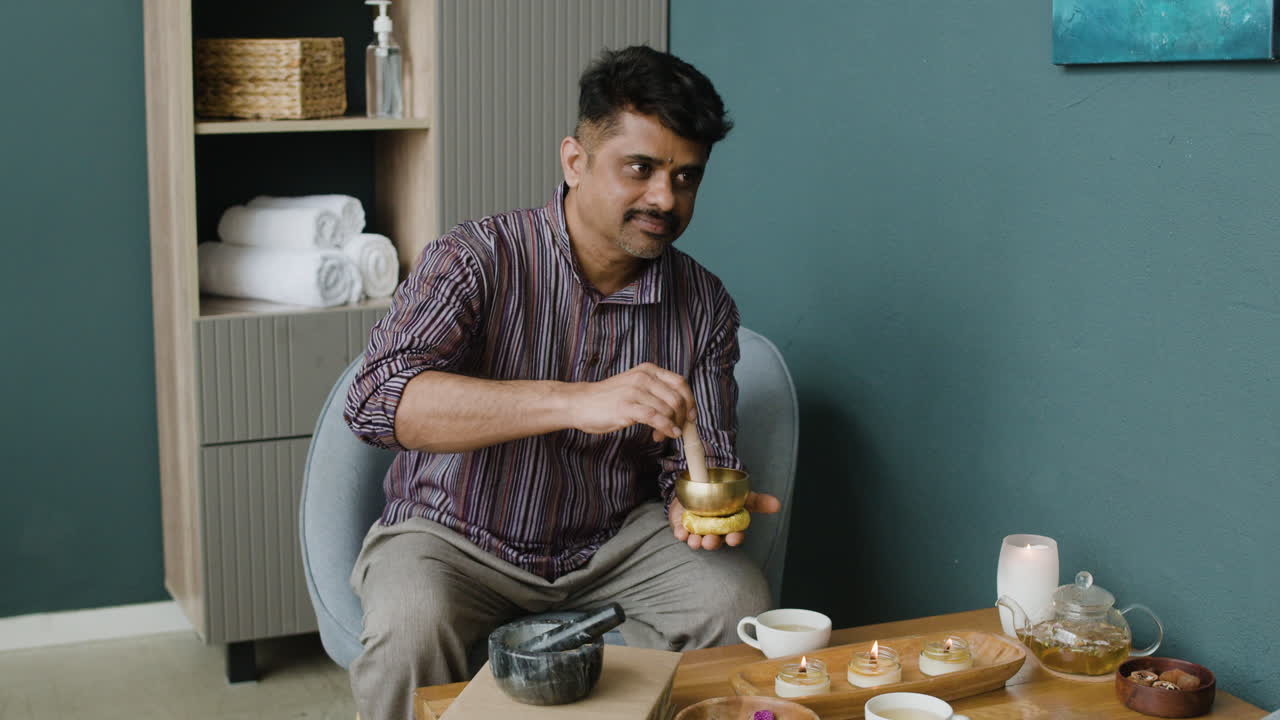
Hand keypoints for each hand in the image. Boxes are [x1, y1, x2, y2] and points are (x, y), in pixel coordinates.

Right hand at [569, 362, 695, 441]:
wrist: (580, 403)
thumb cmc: (607, 399)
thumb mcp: (635, 386)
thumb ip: (655, 391)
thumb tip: (680, 409)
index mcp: (648, 370)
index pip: (680, 383)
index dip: (690, 401)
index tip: (691, 416)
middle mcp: (643, 377)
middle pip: (677, 398)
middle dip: (681, 418)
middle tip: (676, 430)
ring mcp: (635, 390)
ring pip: (668, 409)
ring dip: (670, 426)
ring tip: (660, 435)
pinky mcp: (627, 406)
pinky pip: (655, 417)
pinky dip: (665, 428)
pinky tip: (665, 435)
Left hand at [668, 492, 781, 549]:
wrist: (702, 486)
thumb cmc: (725, 497)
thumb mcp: (742, 497)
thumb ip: (758, 501)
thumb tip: (778, 504)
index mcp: (730, 528)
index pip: (734, 536)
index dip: (735, 538)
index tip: (734, 538)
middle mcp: (714, 532)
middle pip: (715, 541)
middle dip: (713, 542)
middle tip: (711, 540)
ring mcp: (697, 530)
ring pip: (697, 540)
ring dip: (696, 542)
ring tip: (695, 540)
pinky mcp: (683, 526)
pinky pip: (681, 532)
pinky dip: (680, 533)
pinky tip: (681, 533)